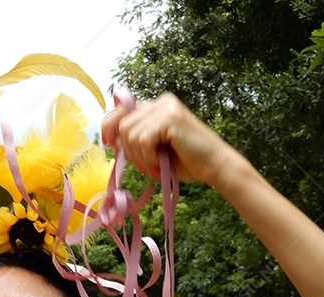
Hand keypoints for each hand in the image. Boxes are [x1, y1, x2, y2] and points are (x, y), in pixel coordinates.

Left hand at [101, 93, 238, 186]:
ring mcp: (166, 107)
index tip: (108, 143)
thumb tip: (111, 140)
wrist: (215, 167)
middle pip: (123, 124)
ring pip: (130, 133)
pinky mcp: (170, 117)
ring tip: (156, 165)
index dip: (109, 126)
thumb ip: (135, 141)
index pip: (121, 110)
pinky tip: (160, 163)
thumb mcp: (154, 150)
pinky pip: (142, 140)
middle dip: (128, 150)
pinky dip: (148, 157)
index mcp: (156, 107)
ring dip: (139, 157)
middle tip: (145, 165)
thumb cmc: (187, 162)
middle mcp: (160, 102)